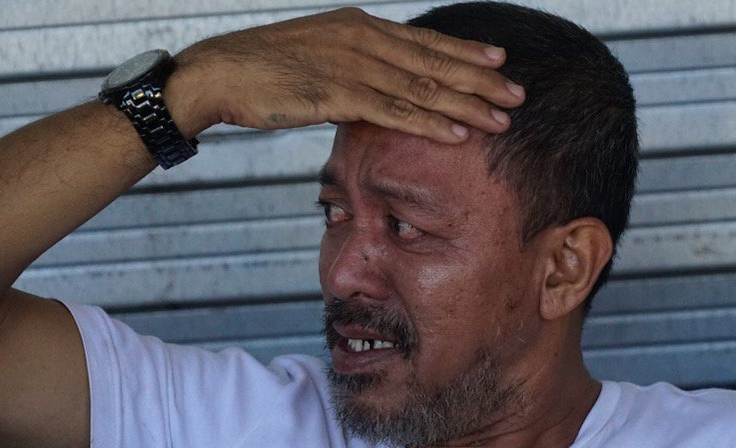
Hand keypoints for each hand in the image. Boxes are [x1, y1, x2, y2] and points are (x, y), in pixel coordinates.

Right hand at [170, 7, 524, 142]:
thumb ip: (351, 66)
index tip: (499, 61)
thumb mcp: (315, 57)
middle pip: (434, 62)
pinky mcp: (337, 93)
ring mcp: (351, 64)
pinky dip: (430, 123)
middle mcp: (362, 38)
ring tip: (503, 117)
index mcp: (359, 26)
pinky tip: (459, 132)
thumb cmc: (262, 70)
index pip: (424, 41)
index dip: (465, 52)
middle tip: (518, 93)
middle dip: (481, 79)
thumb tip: (376, 87)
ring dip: (467, 104)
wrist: (218, 73)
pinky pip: (394, 111)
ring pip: (422, 87)